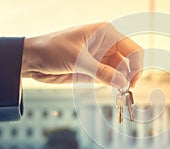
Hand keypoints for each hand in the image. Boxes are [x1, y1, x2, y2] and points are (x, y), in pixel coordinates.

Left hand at [21, 22, 142, 87]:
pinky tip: (114, 92)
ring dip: (122, 83)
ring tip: (120, 94)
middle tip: (126, 91)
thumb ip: (102, 72)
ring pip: (121, 72)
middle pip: (129, 61)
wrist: (32, 59)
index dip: (137, 66)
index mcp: (106, 33)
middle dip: (130, 76)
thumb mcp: (78, 60)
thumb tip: (123, 83)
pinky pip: (111, 78)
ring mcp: (102, 58)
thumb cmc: (51, 49)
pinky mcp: (96, 69)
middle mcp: (107, 45)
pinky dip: (113, 86)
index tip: (133, 82)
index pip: (132, 49)